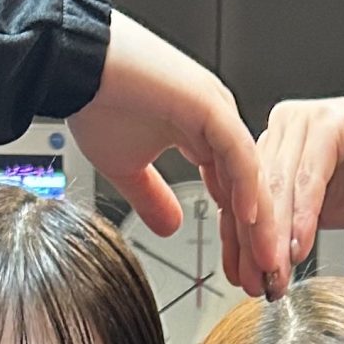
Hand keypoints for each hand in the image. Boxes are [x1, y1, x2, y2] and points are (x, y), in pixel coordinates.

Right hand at [71, 11, 281, 291]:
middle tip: (267, 281)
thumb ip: (152, 198)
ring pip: (250, 175)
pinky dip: (247, 186)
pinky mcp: (207, 104)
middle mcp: (216, 122)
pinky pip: (236, 151)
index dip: (241, 237)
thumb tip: (170, 228)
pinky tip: (252, 220)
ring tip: (270, 262)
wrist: (74, 62)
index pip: (232, 193)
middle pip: (249, 189)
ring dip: (260, 223)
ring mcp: (215, 111)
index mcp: (201, 134)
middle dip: (259, 240)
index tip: (245, 275)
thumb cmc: (95, 102)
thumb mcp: (127, 167)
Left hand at [252, 90, 343, 275]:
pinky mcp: (329, 123)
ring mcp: (303, 123)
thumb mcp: (318, 216)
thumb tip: (259, 271)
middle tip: (255, 284)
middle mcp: (282, 130)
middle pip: (254, 195)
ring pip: (278, 187)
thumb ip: (285, 233)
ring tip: (275, 272)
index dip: (238, 244)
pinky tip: (299, 247)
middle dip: (253, 246)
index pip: (242, 199)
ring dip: (275, 236)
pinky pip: (309, 176)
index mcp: (272, 148)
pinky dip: (303, 216)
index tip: (240, 280)